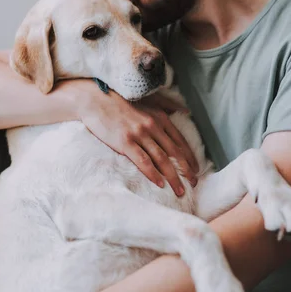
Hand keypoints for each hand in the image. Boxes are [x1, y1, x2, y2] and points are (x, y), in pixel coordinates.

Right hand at [69, 80, 198, 195]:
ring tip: (180, 190)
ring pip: (162, 159)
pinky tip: (160, 184)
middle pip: (175, 153)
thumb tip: (185, 110)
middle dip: (187, 170)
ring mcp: (139, 134)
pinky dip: (153, 174)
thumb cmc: (120, 102)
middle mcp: (152, 126)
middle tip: (194, 184)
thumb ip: (167, 105)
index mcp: (160, 117)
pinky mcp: (125, 142)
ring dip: (173, 177)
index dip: (190, 157)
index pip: (180, 141)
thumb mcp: (147, 100)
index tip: (196, 170)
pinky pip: (143, 161)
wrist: (94, 100)